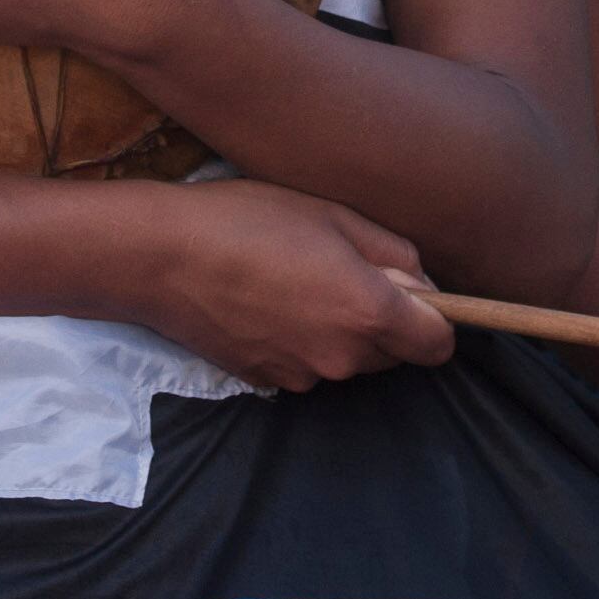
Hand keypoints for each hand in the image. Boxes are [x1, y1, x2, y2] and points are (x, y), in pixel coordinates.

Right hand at [134, 178, 456, 389]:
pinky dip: (301, 342)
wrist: (159, 257)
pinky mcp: (268, 383)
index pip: (440, 345)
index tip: (414, 295)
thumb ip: (393, 253)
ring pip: (349, 361)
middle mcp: (343, 357)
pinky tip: (266, 304)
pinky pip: (307, 366)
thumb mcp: (332, 214)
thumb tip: (425, 285)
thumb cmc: (248, 220)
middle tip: (340, 271)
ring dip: (340, 332)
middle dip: (384, 321)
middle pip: (394, 354)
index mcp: (368, 312)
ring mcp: (304, 377)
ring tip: (295, 282)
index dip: (436, 319)